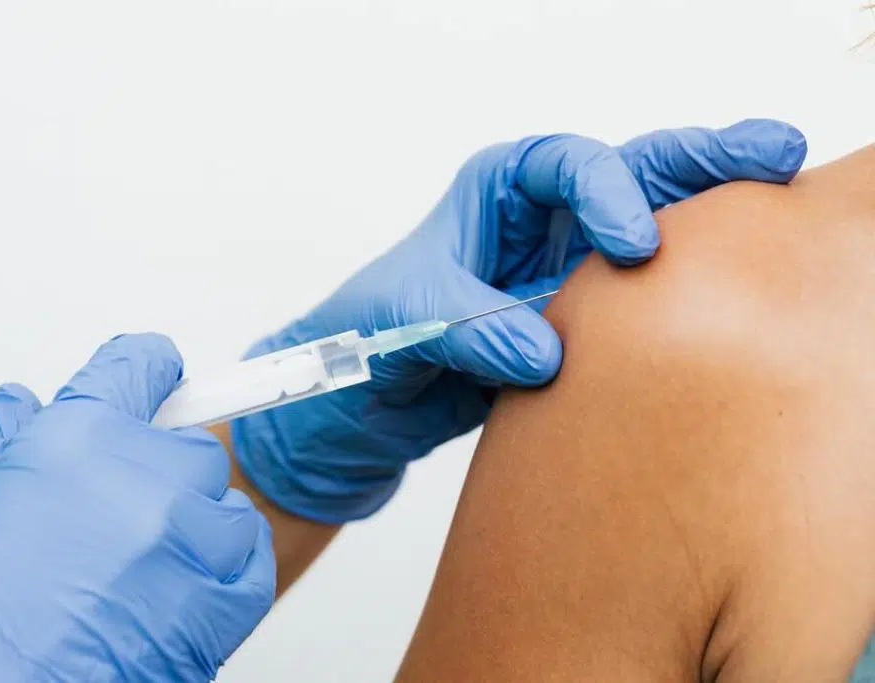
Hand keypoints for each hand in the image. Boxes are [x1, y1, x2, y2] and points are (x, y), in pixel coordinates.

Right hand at [0, 334, 274, 682]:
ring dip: (197, 528)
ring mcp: (190, 539)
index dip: (146, 372)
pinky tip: (186, 586)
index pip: (140, 367)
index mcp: (78, 440)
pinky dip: (230, 567)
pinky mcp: (224, 602)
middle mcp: (146, 478)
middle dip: (161, 476)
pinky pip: (253, 558)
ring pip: (227, 504)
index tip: (159, 377)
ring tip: (142, 571)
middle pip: (191, 447)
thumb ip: (17, 447)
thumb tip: (22, 403)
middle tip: (118, 522)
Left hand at [231, 119, 807, 522]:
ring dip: (710, 218)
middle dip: (696, 162)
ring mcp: (567, 277)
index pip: (563, 167)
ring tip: (781, 197)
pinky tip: (738, 294)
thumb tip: (546, 353)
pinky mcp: (580, 330)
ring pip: (652, 235)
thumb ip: (468, 330)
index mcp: (493, 195)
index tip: (632, 247)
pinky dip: (688, 298)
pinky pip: (641, 309)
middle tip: (768, 154)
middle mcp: (540, 227)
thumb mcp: (400, 325)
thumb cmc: (357, 345)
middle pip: (630, 178)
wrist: (354, 414)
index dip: (607, 192)